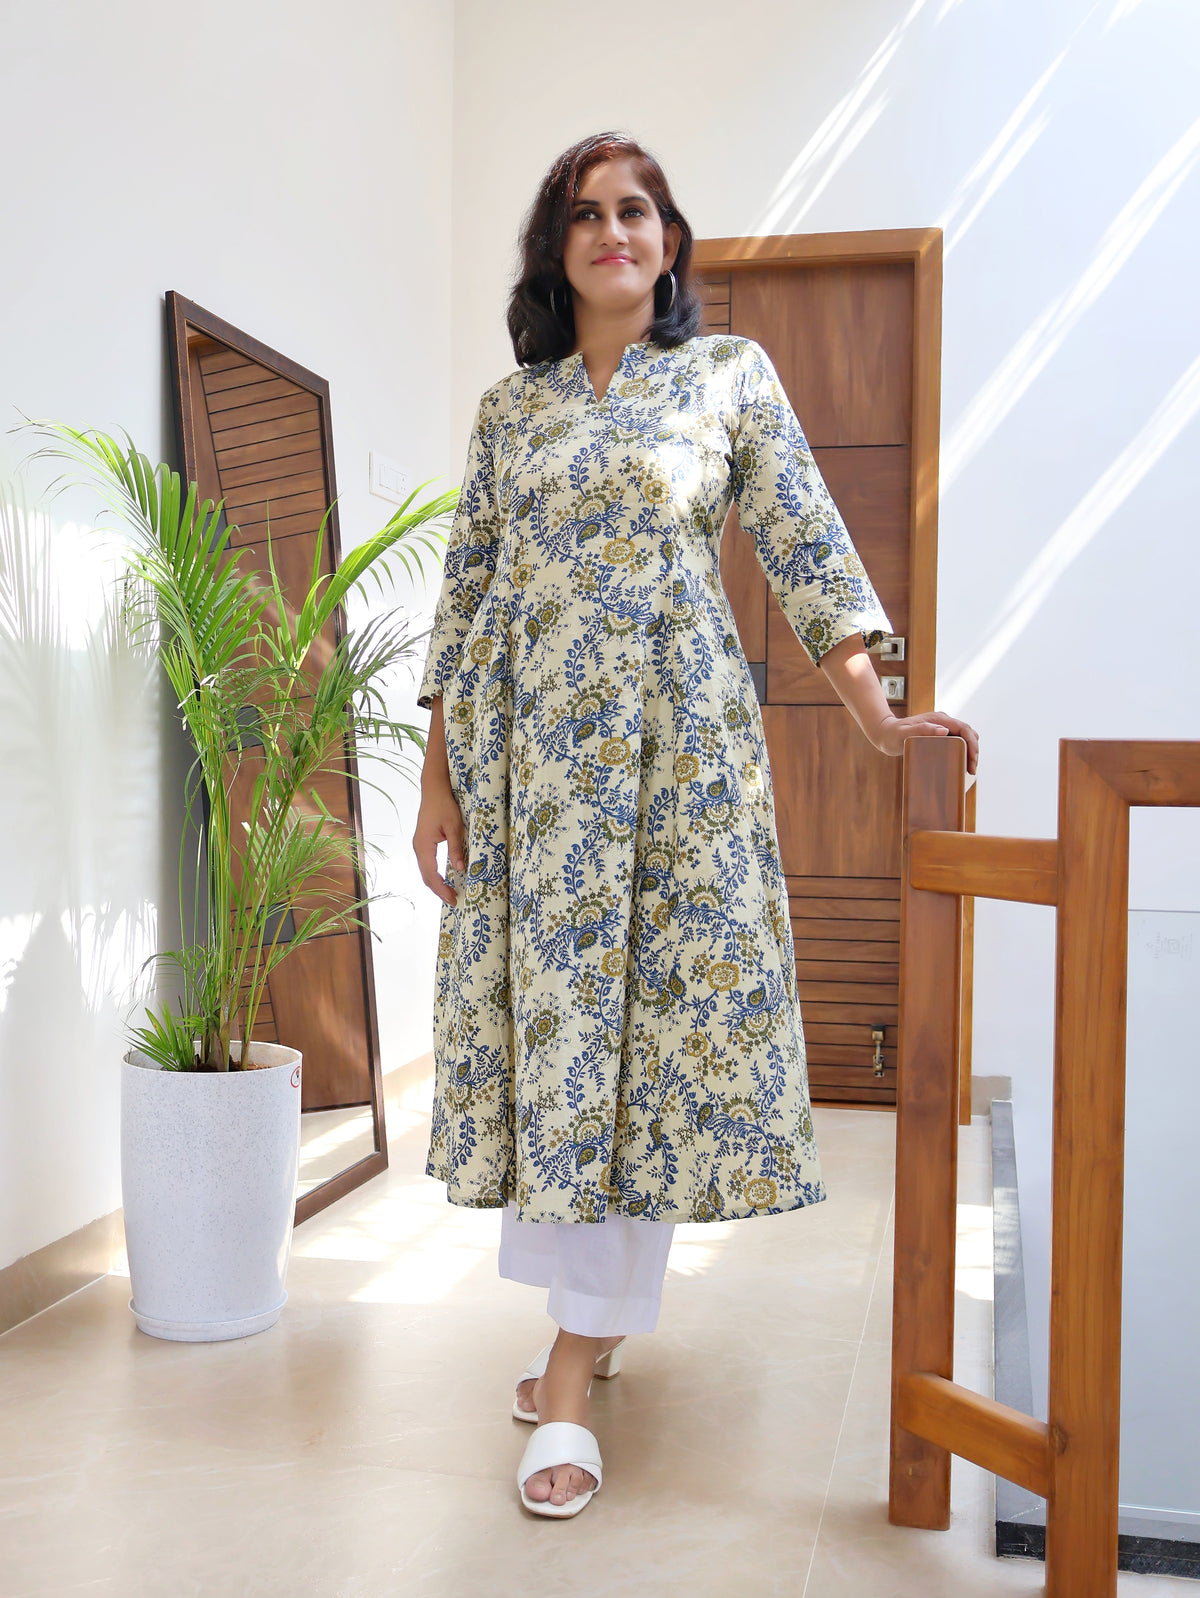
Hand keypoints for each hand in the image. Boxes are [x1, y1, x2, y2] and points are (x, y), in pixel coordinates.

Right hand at [412, 782, 466, 906]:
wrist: (434, 790)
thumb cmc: (444, 806)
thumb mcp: (454, 827)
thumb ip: (456, 849)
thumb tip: (460, 869)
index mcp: (424, 846)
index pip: (431, 875)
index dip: (441, 889)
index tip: (452, 899)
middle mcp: (418, 848)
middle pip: (426, 876)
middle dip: (438, 890)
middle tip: (453, 900)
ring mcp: (419, 845)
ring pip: (425, 871)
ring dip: (436, 883)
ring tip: (449, 893)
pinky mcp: (423, 843)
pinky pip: (427, 863)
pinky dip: (434, 874)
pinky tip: (444, 878)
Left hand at [873, 710, 978, 775]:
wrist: (885, 734)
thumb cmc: (892, 734)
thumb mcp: (904, 733)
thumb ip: (922, 729)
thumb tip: (944, 731)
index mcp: (939, 719)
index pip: (964, 729)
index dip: (972, 744)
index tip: (972, 761)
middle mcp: (943, 722)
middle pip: (968, 733)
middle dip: (974, 750)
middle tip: (971, 770)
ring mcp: (942, 728)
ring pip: (965, 738)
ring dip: (970, 752)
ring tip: (969, 770)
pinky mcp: (939, 735)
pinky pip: (957, 742)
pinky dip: (963, 752)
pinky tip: (961, 765)